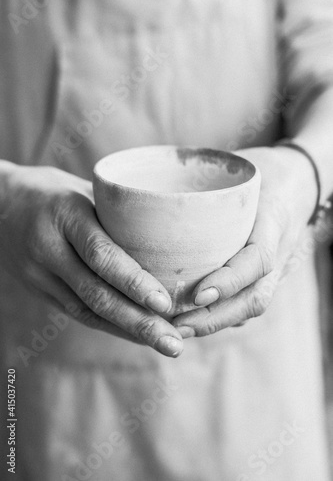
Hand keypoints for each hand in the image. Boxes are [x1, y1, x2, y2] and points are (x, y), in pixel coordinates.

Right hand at [0, 163, 182, 356]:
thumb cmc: (50, 190)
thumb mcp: (81, 188)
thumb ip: (117, 211)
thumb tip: (167, 234)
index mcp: (64, 215)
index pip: (101, 255)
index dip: (134, 281)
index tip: (165, 303)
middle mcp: (49, 249)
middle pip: (96, 294)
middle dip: (138, 322)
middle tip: (174, 344)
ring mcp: (39, 274)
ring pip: (87, 311)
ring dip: (129, 331)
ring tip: (165, 344)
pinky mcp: (39, 290)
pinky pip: (77, 312)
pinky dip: (110, 326)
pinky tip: (137, 335)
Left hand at [173, 146, 316, 337]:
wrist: (299, 179)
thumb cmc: (263, 169)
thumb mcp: (239, 167)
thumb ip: (204, 180)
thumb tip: (150, 194)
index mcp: (273, 218)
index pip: (258, 258)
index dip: (230, 280)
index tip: (197, 294)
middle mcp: (279, 249)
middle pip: (255, 297)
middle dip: (215, 318)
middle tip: (176, 325)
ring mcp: (278, 266)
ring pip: (252, 306)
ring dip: (215, 323)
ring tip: (177, 329)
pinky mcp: (268, 275)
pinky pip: (248, 301)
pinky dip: (222, 316)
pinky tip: (192, 320)